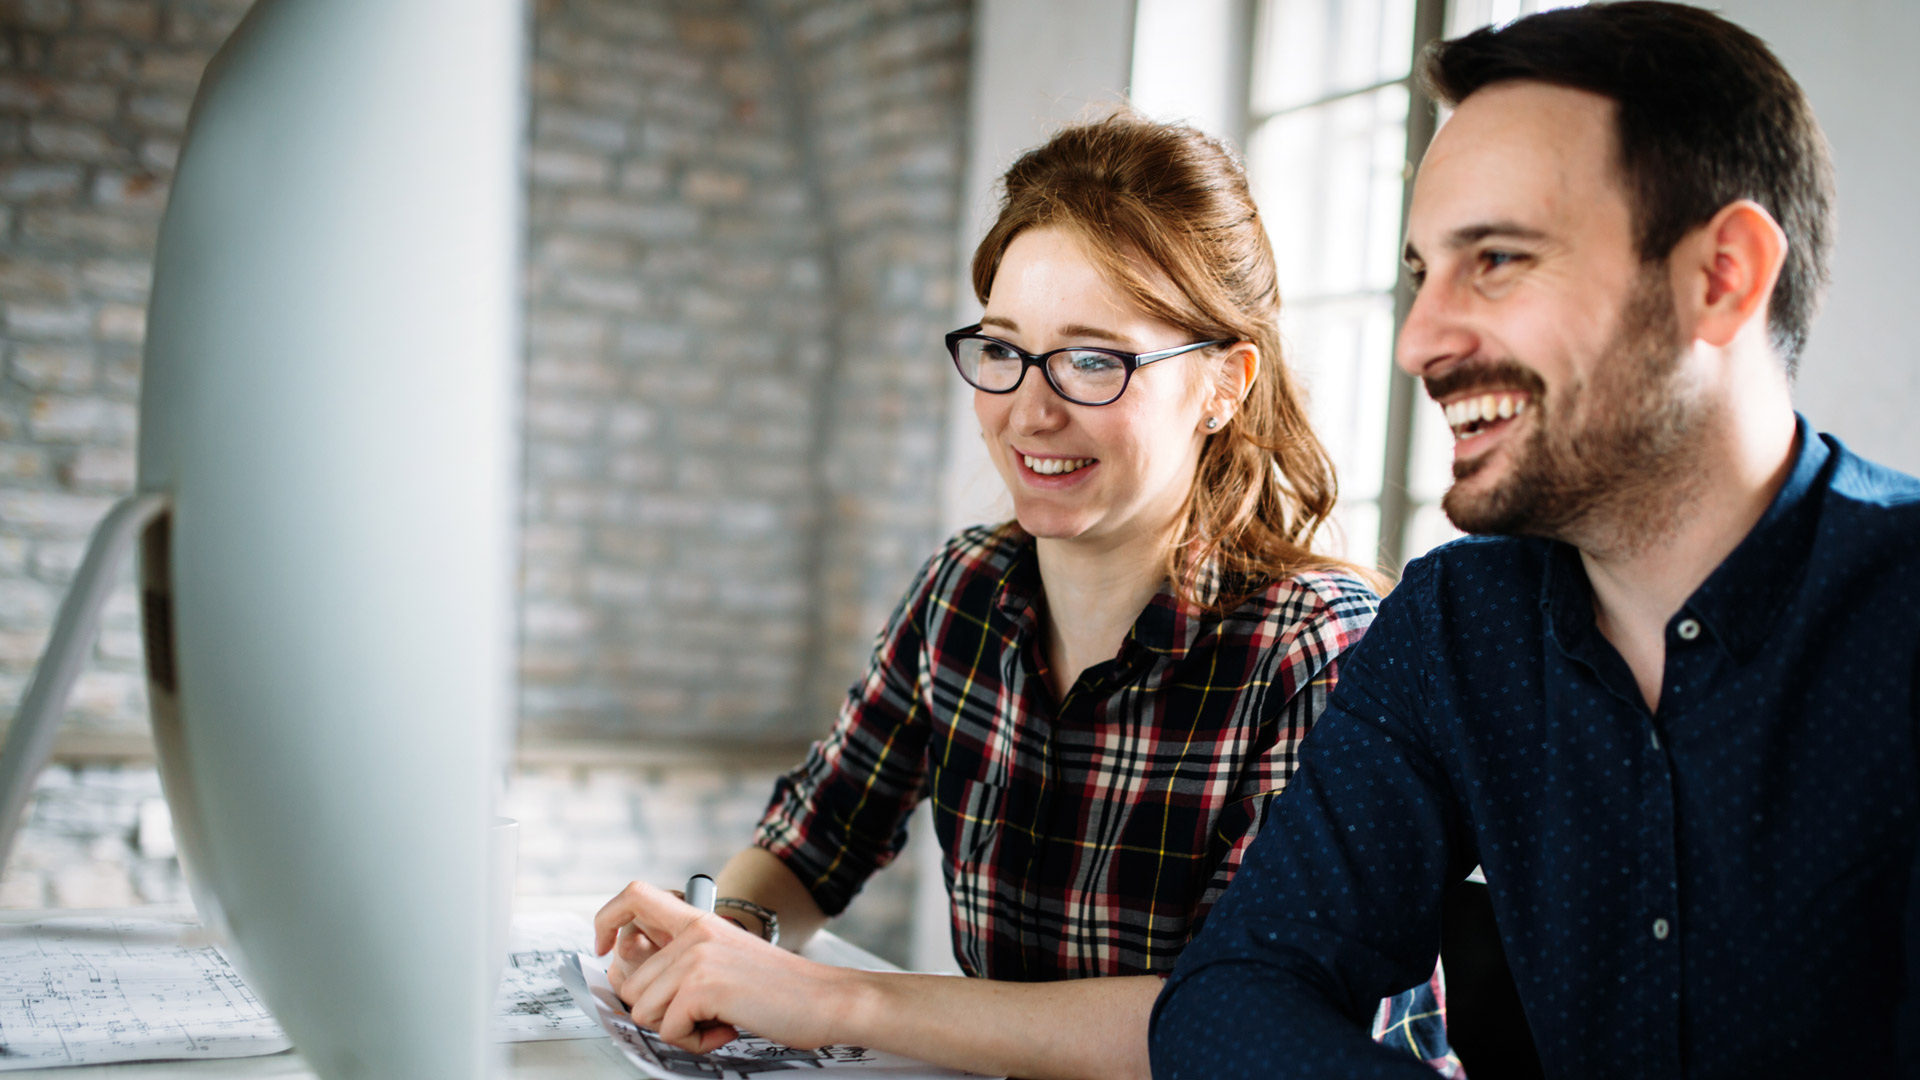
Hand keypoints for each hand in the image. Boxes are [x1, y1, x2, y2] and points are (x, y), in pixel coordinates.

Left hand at [592, 881, 861, 1053]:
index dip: (607, 920)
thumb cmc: (781, 988)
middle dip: (656, 1011)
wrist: (826, 999)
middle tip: (698, 1012)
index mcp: (698, 920)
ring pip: (644, 1010)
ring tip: (717, 1019)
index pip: (634, 897)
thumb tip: (632, 979)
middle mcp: (694, 932)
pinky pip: (670, 1030)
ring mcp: (696, 958)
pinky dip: (695, 1042)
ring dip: (678, 1029)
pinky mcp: (702, 987)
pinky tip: (726, 1028)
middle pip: (629, 980)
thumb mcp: (725, 958)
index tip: (603, 948)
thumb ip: (683, 958)